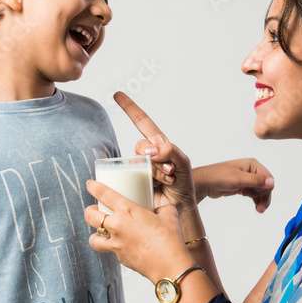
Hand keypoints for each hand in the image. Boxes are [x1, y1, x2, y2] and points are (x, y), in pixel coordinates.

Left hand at [84, 180, 193, 284]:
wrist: (170, 266)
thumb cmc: (170, 240)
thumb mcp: (169, 215)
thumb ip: (162, 209)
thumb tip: (161, 210)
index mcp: (128, 211)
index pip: (104, 194)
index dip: (93, 187)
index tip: (90, 185)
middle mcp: (117, 226)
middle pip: (90, 216)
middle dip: (89, 211)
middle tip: (95, 210)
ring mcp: (116, 244)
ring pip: (93, 238)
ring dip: (95, 233)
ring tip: (101, 231)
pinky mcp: (120, 258)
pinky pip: (110, 250)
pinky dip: (112, 247)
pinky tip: (122, 245)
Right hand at [113, 91, 196, 212]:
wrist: (179, 207)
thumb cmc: (184, 185)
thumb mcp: (184, 164)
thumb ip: (171, 151)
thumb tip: (151, 150)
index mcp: (159, 145)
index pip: (142, 121)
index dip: (129, 108)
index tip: (117, 95)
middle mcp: (147, 154)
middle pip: (141, 146)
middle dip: (157, 159)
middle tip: (171, 171)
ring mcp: (139, 168)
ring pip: (137, 162)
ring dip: (154, 172)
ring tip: (167, 181)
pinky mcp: (133, 182)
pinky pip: (129, 176)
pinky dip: (144, 180)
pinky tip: (154, 188)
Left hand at [194, 158, 273, 212]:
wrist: (204, 183)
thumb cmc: (218, 177)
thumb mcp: (238, 179)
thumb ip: (256, 180)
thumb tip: (271, 182)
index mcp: (252, 164)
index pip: (267, 177)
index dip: (267, 189)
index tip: (262, 199)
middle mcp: (251, 170)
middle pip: (265, 185)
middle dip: (264, 196)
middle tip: (260, 209)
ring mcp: (247, 178)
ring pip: (260, 190)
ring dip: (261, 200)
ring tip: (259, 209)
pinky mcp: (242, 186)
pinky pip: (254, 193)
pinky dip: (256, 199)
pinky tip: (255, 206)